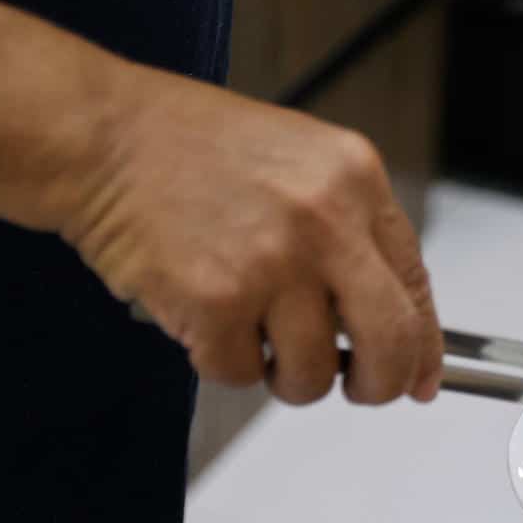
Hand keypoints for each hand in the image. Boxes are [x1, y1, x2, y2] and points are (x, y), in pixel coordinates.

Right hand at [60, 66, 442, 405]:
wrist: (101, 135)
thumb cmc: (189, 147)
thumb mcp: (300, 161)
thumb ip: (349, 230)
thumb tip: (390, 318)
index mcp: (356, 180)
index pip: (416, 282)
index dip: (421, 346)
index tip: (419, 378)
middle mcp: (327, 221)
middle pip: (390, 340)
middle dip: (378, 384)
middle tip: (355, 387)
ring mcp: (273, 263)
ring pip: (312, 372)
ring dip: (284, 374)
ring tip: (251, 333)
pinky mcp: (216, 301)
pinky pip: (239, 373)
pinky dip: (220, 361)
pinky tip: (201, 315)